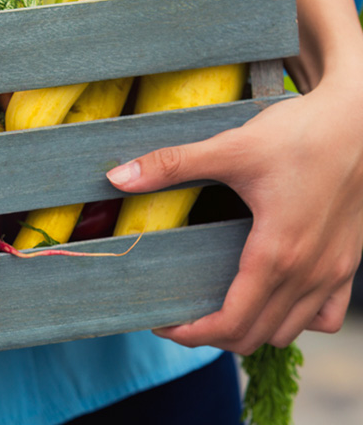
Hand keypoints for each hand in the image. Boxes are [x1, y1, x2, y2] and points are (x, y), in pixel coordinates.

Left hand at [106, 74, 362, 353]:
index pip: (231, 323)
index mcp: (277, 254)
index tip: (161, 323)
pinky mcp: (348, 260)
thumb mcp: (229, 147)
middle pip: (256, 335)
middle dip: (213, 334)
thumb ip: (171, 164)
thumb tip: (116, 177)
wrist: (359, 120)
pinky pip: (325, 314)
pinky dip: (295, 318)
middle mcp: (310, 273)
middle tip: (180, 313)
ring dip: (251, 328)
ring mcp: (335, 271)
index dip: (191, 333)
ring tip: (217, 306)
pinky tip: (273, 295)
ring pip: (289, 330)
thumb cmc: (299, 133)